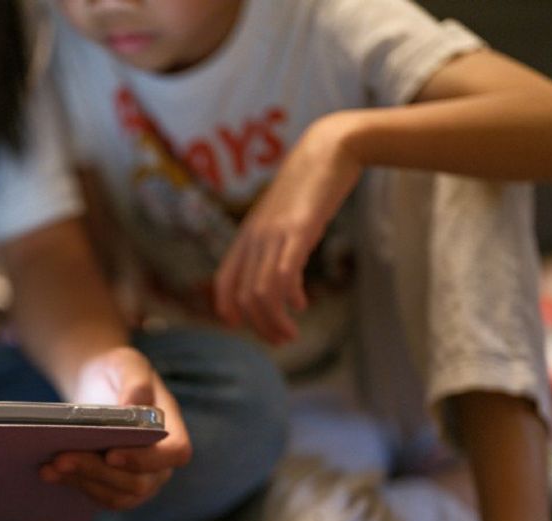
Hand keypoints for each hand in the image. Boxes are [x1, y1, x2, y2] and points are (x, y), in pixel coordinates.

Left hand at [39, 347, 192, 509]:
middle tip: (62, 458)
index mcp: (173, 432)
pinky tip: (48, 471)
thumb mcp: (127, 364)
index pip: (174, 454)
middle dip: (97, 472)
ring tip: (50, 466)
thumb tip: (135, 404)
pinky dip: (73, 484)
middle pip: (138, 482)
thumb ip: (136, 382)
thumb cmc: (118, 373)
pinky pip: (98, 495)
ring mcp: (139, 481)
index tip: (112, 454)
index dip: (146, 459)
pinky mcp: (113, 487)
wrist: (97, 385)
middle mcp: (161, 464)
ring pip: (116, 496)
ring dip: (81, 482)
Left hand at [214, 113, 362, 343]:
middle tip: (282, 340)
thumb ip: (277, 245)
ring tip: (291, 333)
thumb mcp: (284, 218)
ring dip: (275, 321)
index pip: (224, 282)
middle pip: (244, 296)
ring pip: (261, 293)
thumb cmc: (308, 186)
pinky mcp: (298, 230)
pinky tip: (302, 304)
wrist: (328, 149)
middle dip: (260, 326)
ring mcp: (274, 234)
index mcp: (246, 236)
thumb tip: (284, 281)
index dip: (228, 309)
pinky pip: (284, 274)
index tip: (243, 326)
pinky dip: (290, 298)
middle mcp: (254, 238)